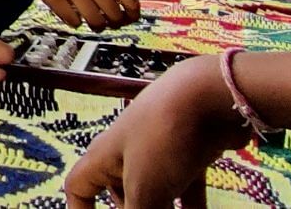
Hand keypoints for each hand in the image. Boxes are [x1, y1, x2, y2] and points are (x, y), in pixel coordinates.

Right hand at [2, 0, 142, 29]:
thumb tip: (124, 10)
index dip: (133, 14)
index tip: (130, 19)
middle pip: (114, 14)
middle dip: (114, 24)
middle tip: (108, 23)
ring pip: (95, 21)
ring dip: (96, 26)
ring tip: (92, 23)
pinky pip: (74, 22)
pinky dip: (75, 23)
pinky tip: (72, 15)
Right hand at [64, 57, 250, 208]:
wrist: (211, 94)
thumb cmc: (164, 137)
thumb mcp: (146, 188)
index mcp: (104, 157)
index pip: (78, 186)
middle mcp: (127, 153)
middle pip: (119, 195)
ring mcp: (160, 151)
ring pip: (155, 193)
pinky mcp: (190, 152)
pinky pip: (185, 188)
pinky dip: (190, 207)